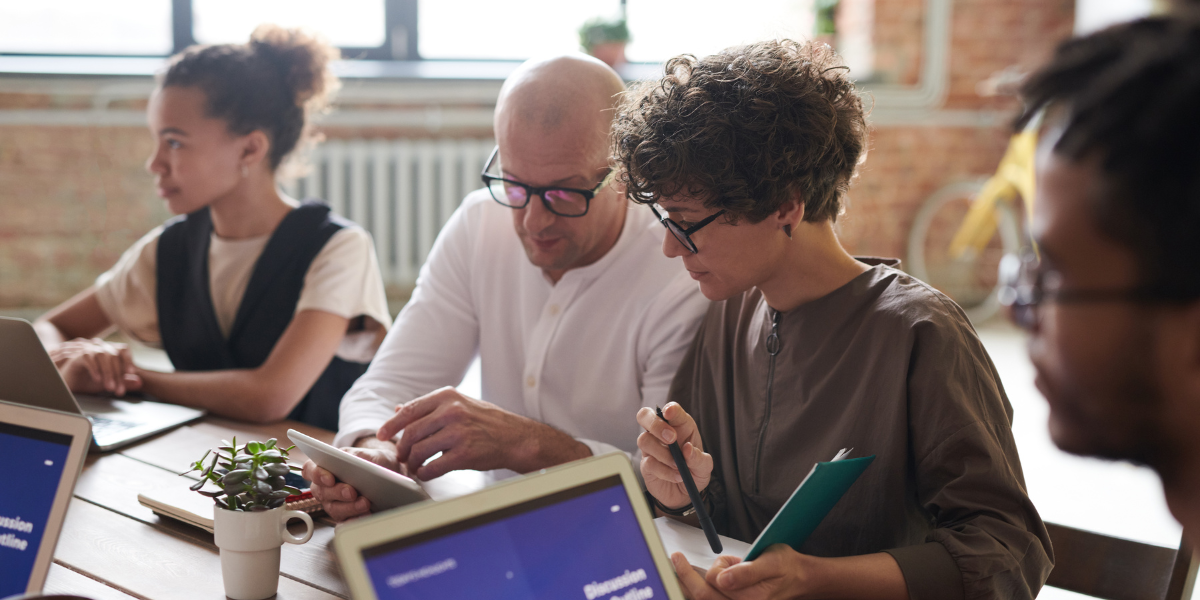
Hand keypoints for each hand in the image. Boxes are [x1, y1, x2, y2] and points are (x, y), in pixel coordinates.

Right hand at [50, 338, 141, 395]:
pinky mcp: (76, 355)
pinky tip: (97, 380)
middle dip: (118, 374)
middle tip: (119, 391)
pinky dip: (94, 369)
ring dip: (108, 373)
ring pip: (103, 355)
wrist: (65, 384)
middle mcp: (99, 348)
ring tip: (109, 388)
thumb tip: (140, 382)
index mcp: (108, 352)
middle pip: (114, 355)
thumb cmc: (86, 382)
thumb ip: (123, 382)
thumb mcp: (108, 383)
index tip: (132, 373)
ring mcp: (87, 350)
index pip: (123, 349)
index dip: (128, 360)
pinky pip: (88, 357)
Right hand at [302, 437, 398, 521]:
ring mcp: (333, 504)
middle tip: (351, 492)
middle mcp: (325, 488)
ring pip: (334, 509)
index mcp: (325, 468)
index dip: (317, 474)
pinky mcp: (344, 517)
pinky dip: (354, 521)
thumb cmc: (371, 462)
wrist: (388, 473)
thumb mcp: (365, 455)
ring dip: (350, 507)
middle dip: (337, 492)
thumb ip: (354, 456)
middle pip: (322, 492)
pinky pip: (344, 523)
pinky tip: (365, 516)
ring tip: (365, 503)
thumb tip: (350, 462)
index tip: (330, 478)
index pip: (310, 470)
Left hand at [377, 387, 589, 479]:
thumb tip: (399, 409)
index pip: (410, 410)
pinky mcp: (465, 454)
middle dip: (402, 448)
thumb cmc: (487, 421)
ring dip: (412, 462)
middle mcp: (452, 412)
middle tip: (401, 456)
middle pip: (411, 432)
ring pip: (420, 450)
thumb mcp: (460, 404)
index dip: (392, 424)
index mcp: (448, 397)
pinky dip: (425, 473)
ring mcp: (459, 433)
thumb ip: (430, 407)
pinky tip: (427, 473)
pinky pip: (434, 467)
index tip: (382, 434)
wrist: (516, 437)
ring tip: (414, 466)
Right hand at [637, 402, 712, 510]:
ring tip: (678, 466)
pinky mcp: (646, 464)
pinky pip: (649, 463)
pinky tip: (676, 476)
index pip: (671, 410)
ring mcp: (651, 448)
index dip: (669, 408)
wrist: (685, 494)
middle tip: (672, 439)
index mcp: (679, 426)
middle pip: (645, 416)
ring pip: (644, 440)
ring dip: (663, 454)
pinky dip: (665, 471)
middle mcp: (661, 433)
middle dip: (656, 424)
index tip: (669, 412)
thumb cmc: (694, 472)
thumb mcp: (705, 466)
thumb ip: (699, 458)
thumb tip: (688, 449)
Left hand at [671, 545, 811, 599]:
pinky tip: (703, 579)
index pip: (713, 583)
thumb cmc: (785, 568)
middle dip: (686, 577)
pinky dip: (700, 589)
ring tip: (709, 566)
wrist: (798, 579)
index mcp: (750, 599)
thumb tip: (723, 579)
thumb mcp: (771, 562)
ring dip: (694, 583)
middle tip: (675, 559)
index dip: (704, 568)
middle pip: (702, 596)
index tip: (682, 557)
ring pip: (702, 599)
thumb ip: (747, 571)